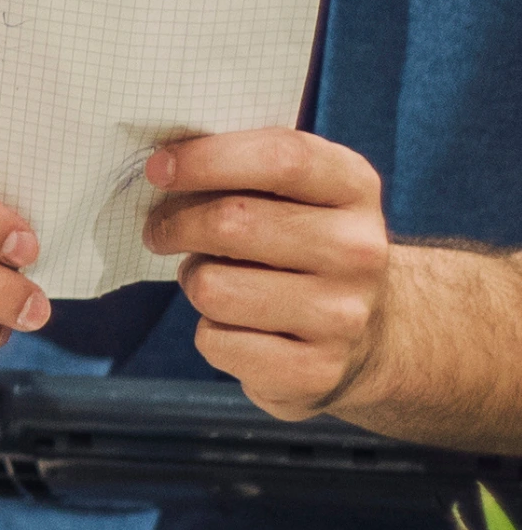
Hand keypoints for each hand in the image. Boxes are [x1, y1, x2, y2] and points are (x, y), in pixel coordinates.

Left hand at [144, 129, 391, 419]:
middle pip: (232, 223)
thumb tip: (163, 167)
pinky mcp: (314, 371)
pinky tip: (236, 326)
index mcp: (354, 188)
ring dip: (193, 281)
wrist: (371, 335)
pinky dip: (209, 332)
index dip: (206, 159)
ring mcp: (341, 315)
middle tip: (160, 231)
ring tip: (210, 279)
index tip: (158, 169)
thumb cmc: (305, 246)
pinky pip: (215, 342)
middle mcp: (357, 250)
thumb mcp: (300, 194)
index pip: (280, 157)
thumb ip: (245, 169)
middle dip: (174, 224)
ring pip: (212, 288)